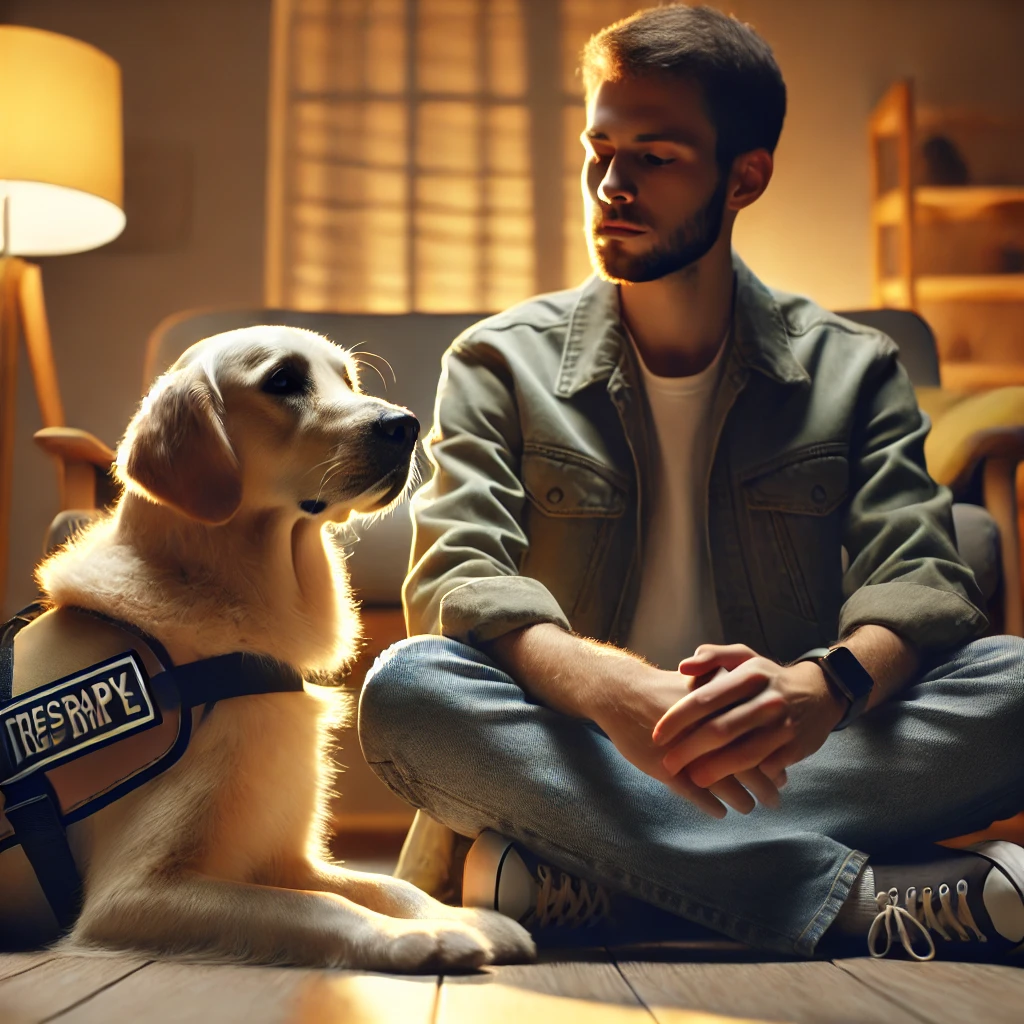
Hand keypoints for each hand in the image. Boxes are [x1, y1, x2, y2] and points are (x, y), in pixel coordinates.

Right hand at [591, 661, 789, 818]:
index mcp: (719, 710)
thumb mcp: (702, 681)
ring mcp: (686, 753)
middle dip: (765, 786)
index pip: (757, 742)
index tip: (781, 773)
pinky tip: (720, 812)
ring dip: (741, 800)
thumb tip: (764, 705)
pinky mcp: (666, 769)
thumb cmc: (664, 687)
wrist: (620, 693)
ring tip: (749, 806)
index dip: (772, 760)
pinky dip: (711, 806)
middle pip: (747, 765)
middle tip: (775, 798)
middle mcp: (706, 732)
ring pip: (724, 784)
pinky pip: (695, 794)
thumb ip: (733, 697)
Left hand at [652, 643, 845, 795]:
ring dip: (715, 770)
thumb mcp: (744, 657)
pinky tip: (728, 787)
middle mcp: (767, 700)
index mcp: (749, 675)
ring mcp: (783, 726)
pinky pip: (766, 768)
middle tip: (667, 763)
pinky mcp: (796, 748)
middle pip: (721, 730)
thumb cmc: (768, 677)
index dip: (678, 719)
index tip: (657, 734)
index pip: (705, 699)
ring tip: (692, 779)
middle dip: (689, 749)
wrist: (820, 692)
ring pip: (744, 754)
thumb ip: (713, 657)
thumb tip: (684, 667)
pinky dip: (746, 778)